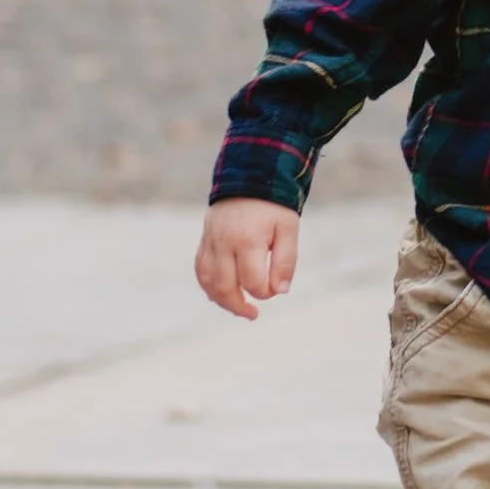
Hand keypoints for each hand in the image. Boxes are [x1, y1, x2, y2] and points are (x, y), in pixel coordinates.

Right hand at [197, 196, 299, 319]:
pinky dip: (208, 285)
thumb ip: (286, 261)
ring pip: (207, 281)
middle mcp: (224, 242)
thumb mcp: (289, 228)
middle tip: (253, 314)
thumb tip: (280, 291)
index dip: (266, 292)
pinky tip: (220, 294)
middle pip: (224, 287)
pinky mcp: (204, 239)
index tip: (276, 287)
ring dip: (220, 300)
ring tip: (238, 307)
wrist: (250, 174)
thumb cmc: (274, 205)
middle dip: (238, 306)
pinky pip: (200, 269)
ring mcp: (210, 241)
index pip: (252, 281)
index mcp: (248, 239)